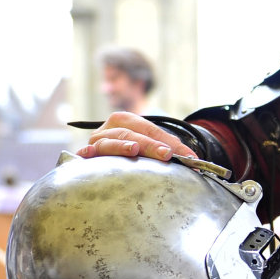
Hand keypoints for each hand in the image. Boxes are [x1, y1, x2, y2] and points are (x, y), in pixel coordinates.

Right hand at [76, 112, 193, 161]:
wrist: (108, 151)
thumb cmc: (133, 148)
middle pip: (130, 134)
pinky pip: (86, 155)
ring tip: (134, 150)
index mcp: (125, 119)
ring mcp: (96, 141)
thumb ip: (168, 147)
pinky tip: (88, 155)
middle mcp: (108, 128)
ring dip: (121, 146)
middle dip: (150, 145)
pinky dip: (87, 154)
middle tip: (167, 155)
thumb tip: (192, 159)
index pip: (150, 129)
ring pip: (109, 143)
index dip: (169, 142)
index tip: (188, 157)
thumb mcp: (150, 144)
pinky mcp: (87, 155)